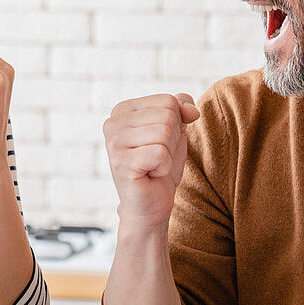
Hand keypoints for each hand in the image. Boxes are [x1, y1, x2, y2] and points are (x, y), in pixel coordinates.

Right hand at [103, 93, 200, 228]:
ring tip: (154, 165)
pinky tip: (150, 174)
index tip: (161, 143)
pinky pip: (160, 153)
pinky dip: (163, 167)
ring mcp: (113, 143)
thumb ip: (182, 109)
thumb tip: (191, 110)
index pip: (167, 100)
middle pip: (167, 115)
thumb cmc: (160, 166)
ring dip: (168, 154)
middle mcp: (112, 123)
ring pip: (165, 133)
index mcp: (123, 110)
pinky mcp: (120, 163)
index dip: (176, 123)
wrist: (151, 203)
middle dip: (173, 140)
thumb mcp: (176, 131)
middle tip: (158, 157)